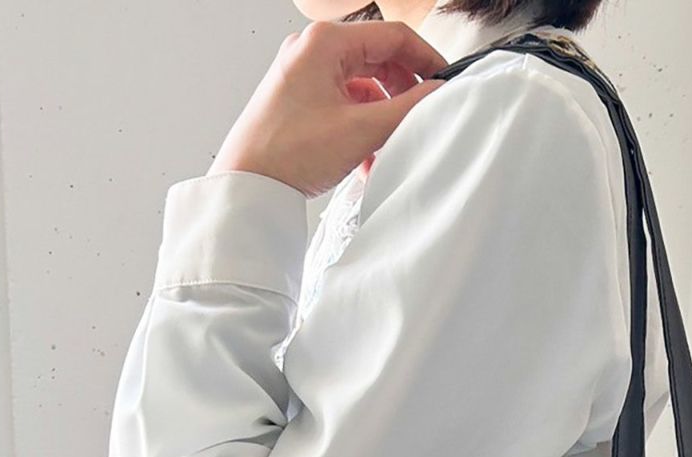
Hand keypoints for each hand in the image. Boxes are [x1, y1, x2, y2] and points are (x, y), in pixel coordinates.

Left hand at [208, 19, 448, 197]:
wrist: (246, 184)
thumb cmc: (288, 153)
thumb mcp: (361, 130)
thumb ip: (407, 109)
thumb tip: (438, 95)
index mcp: (324, 42)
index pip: (393, 36)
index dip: (426, 59)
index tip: (445, 83)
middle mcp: (312, 50)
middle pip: (378, 58)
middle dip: (404, 90)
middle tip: (423, 115)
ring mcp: (304, 74)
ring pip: (363, 84)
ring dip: (383, 114)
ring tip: (392, 143)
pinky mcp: (300, 99)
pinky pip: (345, 103)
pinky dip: (363, 124)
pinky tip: (370, 156)